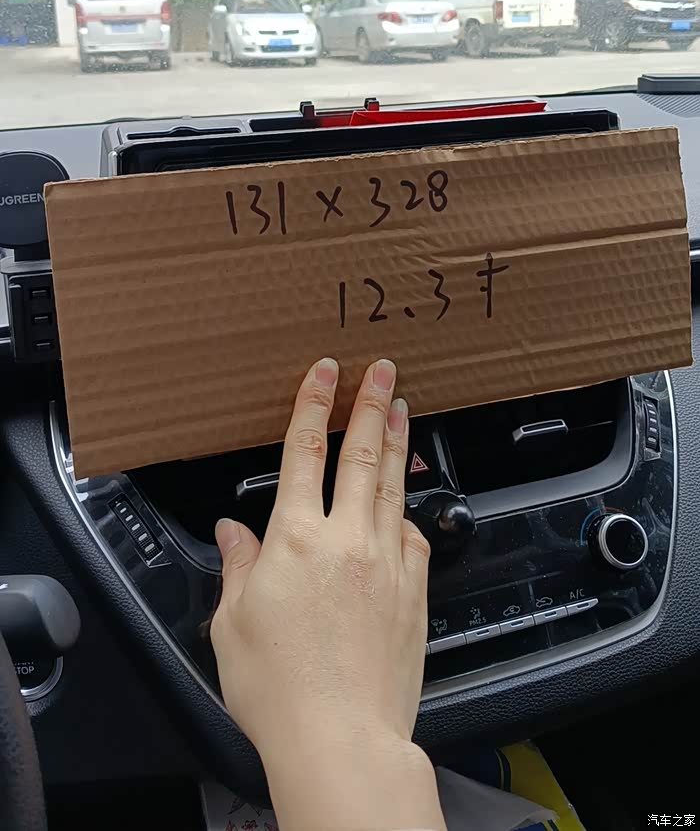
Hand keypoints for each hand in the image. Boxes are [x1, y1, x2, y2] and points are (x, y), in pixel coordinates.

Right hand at [211, 357, 445, 830]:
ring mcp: (387, 562)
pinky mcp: (414, 591)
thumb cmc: (278, 690)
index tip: (324, 373)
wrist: (340, 738)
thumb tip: (233, 531)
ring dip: (397, 441)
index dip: (314, 404)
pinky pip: (413, 536)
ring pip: (393, 484)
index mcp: (294, 539)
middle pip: (361, 454)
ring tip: (402, 408)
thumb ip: (238, 567)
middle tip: (382, 370)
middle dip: (370, 404)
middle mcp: (346, 539)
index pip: (304, 452)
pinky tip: (404, 502)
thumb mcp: (232, 625)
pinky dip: (406, 511)